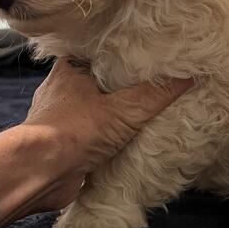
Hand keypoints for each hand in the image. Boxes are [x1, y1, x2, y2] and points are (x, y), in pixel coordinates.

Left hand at [22, 57, 193, 210]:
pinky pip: (88, 138)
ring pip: (93, 113)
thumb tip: (188, 76)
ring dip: (112, 120)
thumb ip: (156, 94)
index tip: (151, 62)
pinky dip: (103, 143)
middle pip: (98, 85)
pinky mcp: (59, 146)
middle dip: (121, 92)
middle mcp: (60, 91)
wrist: (40, 172)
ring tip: (144, 119)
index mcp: (70, 69)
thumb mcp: (124, 110)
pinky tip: (124, 145)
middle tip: (153, 91)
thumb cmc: (75, 130)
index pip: (102, 56)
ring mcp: (58, 119)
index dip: (126, 59)